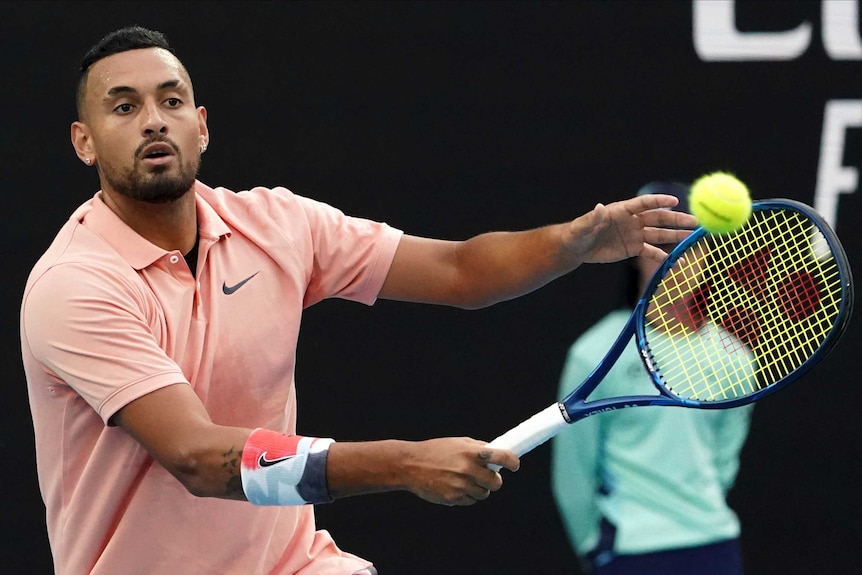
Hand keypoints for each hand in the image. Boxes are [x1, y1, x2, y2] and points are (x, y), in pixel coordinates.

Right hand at [404, 437, 518, 505]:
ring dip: (479, 489)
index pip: (503, 457)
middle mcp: (468, 469)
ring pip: (483, 494)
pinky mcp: (453, 498)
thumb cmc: (435, 451)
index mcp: (472, 452)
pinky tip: (454, 486)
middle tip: (486, 477)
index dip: (513, 462)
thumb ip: (478, 448)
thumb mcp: (458, 443)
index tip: (514, 465)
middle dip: (493, 481)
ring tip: (465, 480)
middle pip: (496, 483)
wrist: (410, 465)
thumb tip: (497, 453)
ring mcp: (461, 486)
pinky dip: (466, 496)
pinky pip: (469, 501)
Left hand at [564, 193, 696, 263]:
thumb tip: (599, 207)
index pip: (644, 203)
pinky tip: (678, 261)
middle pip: (658, 218)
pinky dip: (665, 257)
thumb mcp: (583, 226)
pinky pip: (653, 252)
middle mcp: (632, 221)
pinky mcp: (634, 248)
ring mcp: (635, 234)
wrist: (578, 248)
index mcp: (622, 210)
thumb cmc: (578, 233)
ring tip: (694, 236)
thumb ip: (592, 218)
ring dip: (676, 236)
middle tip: (695, 221)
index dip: (659, 201)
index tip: (675, 200)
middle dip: (676, 219)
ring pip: (660, 234)